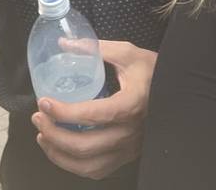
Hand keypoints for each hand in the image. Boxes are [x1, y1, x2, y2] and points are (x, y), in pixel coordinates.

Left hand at [31, 40, 156, 179]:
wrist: (178, 93)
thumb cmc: (152, 71)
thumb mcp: (128, 54)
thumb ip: (95, 49)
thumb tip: (64, 44)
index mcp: (131, 104)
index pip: (93, 114)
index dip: (65, 112)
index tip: (44, 102)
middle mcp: (129, 132)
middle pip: (85, 145)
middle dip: (54, 134)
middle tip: (38, 117)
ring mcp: (128, 149)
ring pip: (87, 165)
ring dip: (59, 154)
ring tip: (43, 136)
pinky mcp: (125, 157)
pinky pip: (96, 171)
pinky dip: (73, 165)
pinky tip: (60, 151)